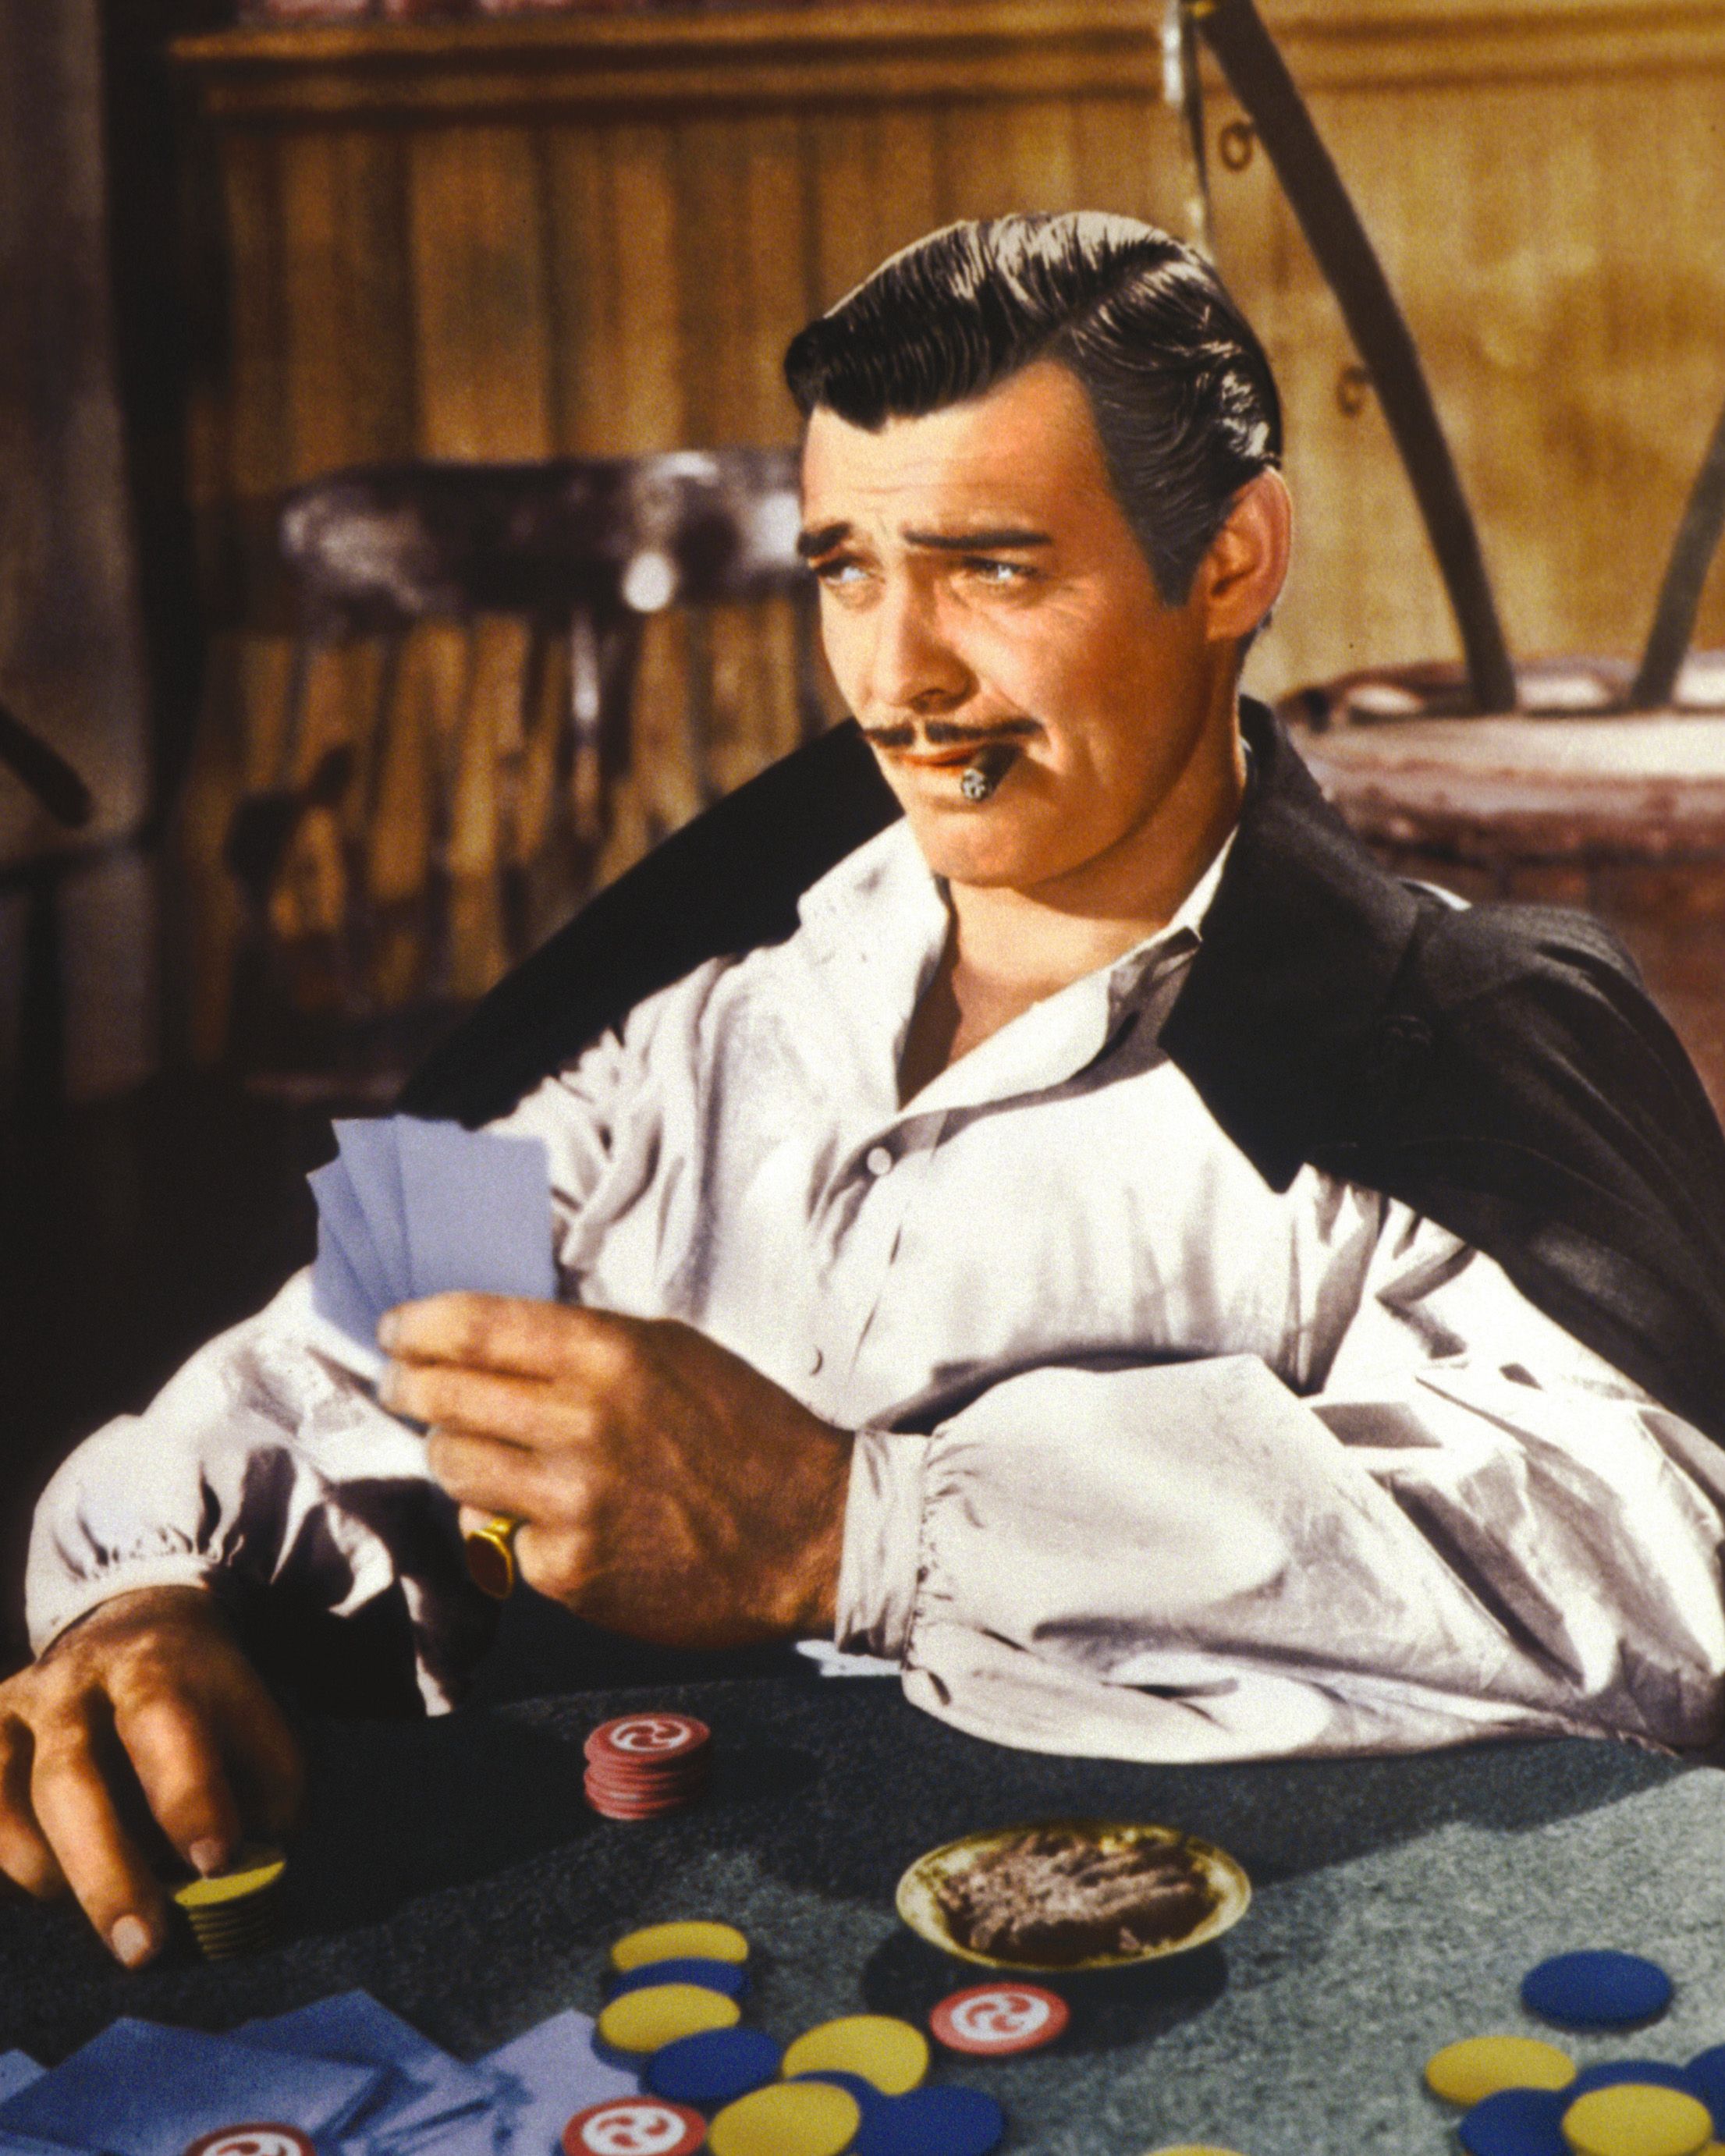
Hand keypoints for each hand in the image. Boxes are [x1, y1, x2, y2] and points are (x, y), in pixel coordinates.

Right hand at [0, 1586, 302, 1966]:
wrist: (127, 1622)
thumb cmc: (199, 1693)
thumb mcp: (249, 1711)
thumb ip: (266, 1782)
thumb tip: (252, 1867)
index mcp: (154, 1664)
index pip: (164, 1724)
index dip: (188, 1795)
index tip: (216, 1863)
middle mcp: (72, 1683)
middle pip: (70, 1778)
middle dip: (107, 1872)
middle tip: (145, 1947)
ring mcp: (15, 1711)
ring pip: (9, 1803)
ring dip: (55, 1876)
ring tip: (112, 1918)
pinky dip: (9, 1863)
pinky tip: (52, 1891)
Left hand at [382, 1295, 852, 1649]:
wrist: (810, 1534)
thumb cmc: (745, 1431)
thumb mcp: (673, 1353)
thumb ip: (584, 1346)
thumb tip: (492, 1342)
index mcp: (610, 1355)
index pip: (475, 1327)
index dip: (418, 1325)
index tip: (394, 1329)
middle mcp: (582, 1423)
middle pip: (445, 1396)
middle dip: (410, 1386)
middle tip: (402, 1384)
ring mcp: (572, 1502)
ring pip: (453, 1467)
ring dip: (452, 1454)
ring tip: (474, 1449)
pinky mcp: (569, 1570)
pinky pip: (498, 1535)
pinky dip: (509, 1522)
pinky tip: (547, 1514)